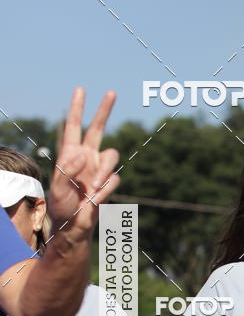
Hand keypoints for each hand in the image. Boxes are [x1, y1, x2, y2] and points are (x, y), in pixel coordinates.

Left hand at [48, 87, 119, 236]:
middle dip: (104, 111)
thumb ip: (67, 169)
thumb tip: (82, 155)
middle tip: (111, 92)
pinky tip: (95, 198)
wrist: (74, 225)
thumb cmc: (61, 206)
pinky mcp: (108, 182)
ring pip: (111, 156)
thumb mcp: (57, 187)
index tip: (80, 90)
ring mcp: (98, 168)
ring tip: (92, 188)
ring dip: (103, 171)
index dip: (77, 109)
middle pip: (98, 128)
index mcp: (69, 154)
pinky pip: (113, 178)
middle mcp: (86, 157)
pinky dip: (105, 188)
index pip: (73, 126)